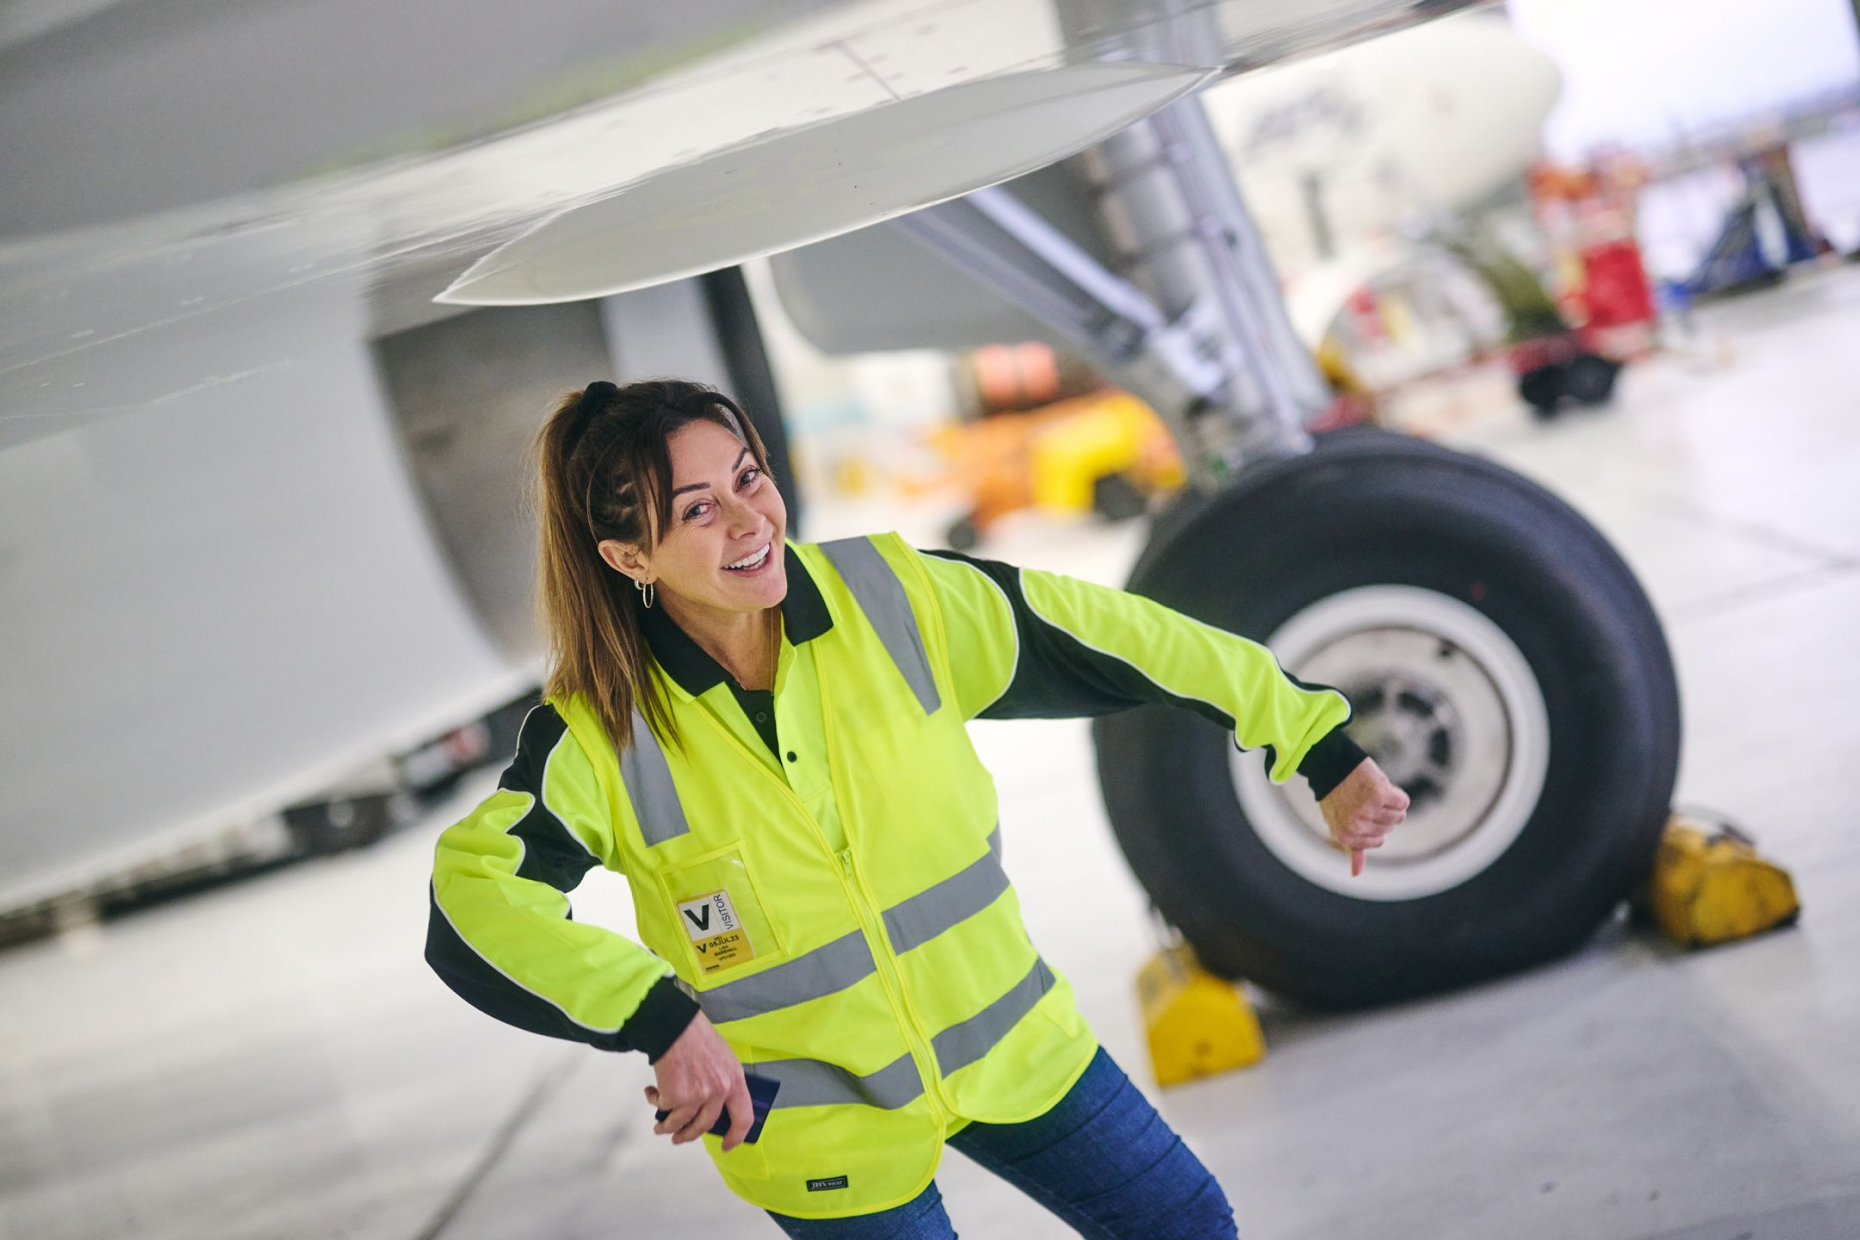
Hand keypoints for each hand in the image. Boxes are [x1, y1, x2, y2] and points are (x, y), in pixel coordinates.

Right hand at [644, 1012, 752, 1150]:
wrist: (674, 1025)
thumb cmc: (697, 1037)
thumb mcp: (723, 1058)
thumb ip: (723, 1082)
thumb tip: (715, 1107)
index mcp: (735, 1081)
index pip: (744, 1118)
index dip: (736, 1136)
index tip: (727, 1145)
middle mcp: (719, 1091)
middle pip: (705, 1125)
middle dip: (689, 1135)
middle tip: (679, 1138)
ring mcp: (697, 1096)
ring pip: (680, 1123)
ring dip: (667, 1127)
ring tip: (660, 1127)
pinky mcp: (675, 1096)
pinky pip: (663, 1108)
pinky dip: (655, 1102)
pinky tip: (652, 1093)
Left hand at [1317, 757, 1409, 876]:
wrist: (1331, 764)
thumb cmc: (1336, 795)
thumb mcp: (1339, 824)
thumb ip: (1352, 848)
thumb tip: (1355, 874)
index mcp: (1345, 836)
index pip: (1379, 841)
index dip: (1376, 826)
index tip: (1364, 813)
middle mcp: (1356, 825)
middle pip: (1390, 827)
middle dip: (1383, 813)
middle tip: (1364, 798)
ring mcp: (1368, 810)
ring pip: (1398, 816)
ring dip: (1391, 804)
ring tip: (1373, 792)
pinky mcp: (1379, 793)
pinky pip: (1403, 802)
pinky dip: (1398, 794)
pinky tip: (1383, 786)